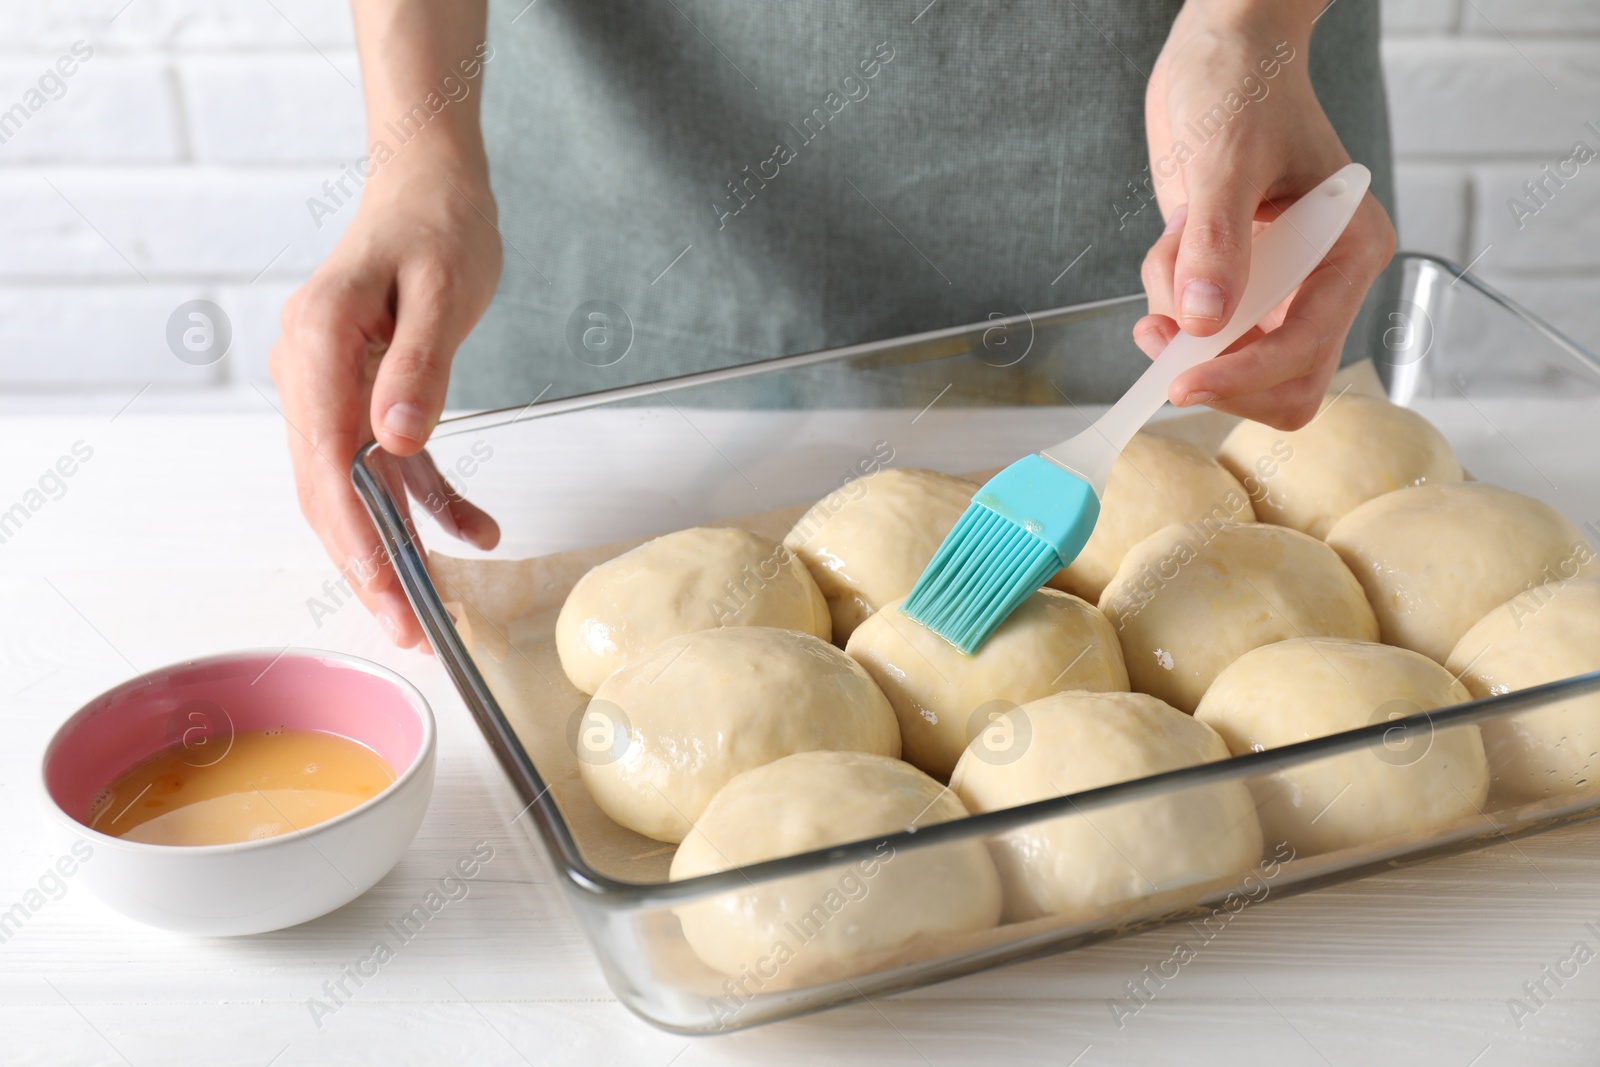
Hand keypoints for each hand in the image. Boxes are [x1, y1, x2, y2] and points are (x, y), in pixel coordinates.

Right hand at [269, 157, 501, 648]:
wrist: (429, 184)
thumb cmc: (437, 223)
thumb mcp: (443, 290)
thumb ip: (420, 367)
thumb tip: (396, 441)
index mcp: (318, 342)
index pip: (327, 461)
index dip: (356, 535)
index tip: (387, 590)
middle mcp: (307, 370)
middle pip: (327, 489)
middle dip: (367, 565)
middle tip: (407, 629)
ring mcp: (327, 387)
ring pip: (350, 489)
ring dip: (389, 548)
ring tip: (427, 609)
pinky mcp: (360, 396)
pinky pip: (386, 464)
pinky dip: (424, 501)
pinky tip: (473, 530)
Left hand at [1136, 0, 1395, 428]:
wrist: (1218, 51)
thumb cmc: (1241, 86)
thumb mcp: (1224, 161)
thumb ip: (1216, 244)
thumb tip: (1206, 323)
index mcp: (1348, 251)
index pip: (1305, 350)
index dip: (1244, 376)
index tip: (1183, 384)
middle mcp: (1320, 277)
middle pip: (1281, 380)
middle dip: (1216, 370)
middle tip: (1162, 343)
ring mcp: (1276, 282)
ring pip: (1230, 357)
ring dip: (1183, 326)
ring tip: (1171, 249)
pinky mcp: (1234, 279)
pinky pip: (1196, 327)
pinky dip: (1167, 303)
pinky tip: (1168, 247)